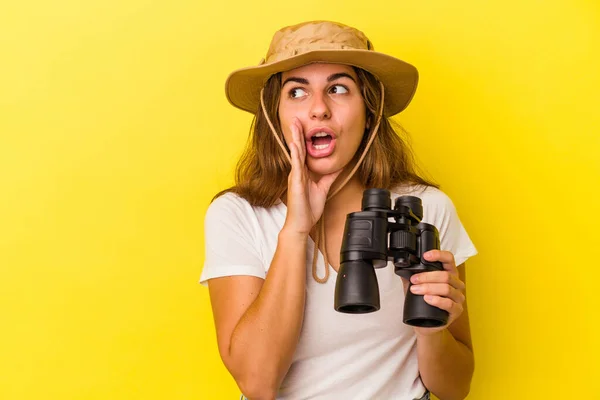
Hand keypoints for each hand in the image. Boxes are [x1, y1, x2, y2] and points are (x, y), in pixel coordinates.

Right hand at [283, 118, 341, 235]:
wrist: (301, 224)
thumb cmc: (308, 209)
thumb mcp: (323, 188)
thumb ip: (329, 176)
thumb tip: (338, 166)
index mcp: (302, 172)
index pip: (303, 151)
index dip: (303, 138)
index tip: (302, 125)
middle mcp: (297, 172)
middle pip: (297, 148)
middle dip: (297, 132)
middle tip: (295, 118)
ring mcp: (295, 176)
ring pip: (295, 152)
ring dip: (295, 137)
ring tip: (294, 124)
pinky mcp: (296, 181)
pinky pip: (296, 165)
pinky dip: (296, 153)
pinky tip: (295, 143)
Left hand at [408, 250, 465, 335]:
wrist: (426, 324)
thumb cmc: (423, 303)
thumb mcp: (415, 285)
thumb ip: (410, 274)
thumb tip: (400, 264)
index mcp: (449, 274)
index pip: (449, 259)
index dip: (438, 255)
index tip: (425, 256)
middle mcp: (456, 284)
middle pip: (446, 275)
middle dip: (427, 277)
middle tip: (414, 280)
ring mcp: (458, 298)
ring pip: (447, 289)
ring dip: (429, 288)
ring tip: (416, 290)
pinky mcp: (457, 311)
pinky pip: (449, 304)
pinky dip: (437, 300)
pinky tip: (427, 299)